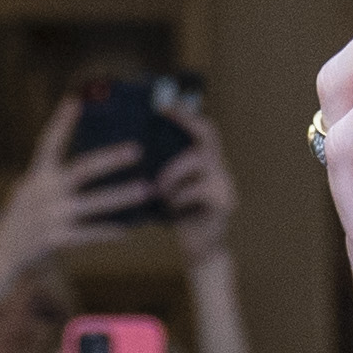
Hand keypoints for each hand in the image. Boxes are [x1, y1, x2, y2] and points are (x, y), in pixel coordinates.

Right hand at [0, 96, 159, 268]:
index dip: (61, 122)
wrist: (2, 251)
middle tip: (136, 150)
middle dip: (111, 159)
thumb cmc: (22, 216)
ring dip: (122, 196)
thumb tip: (76, 161)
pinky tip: (127, 230)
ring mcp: (51, 215)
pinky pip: (89, 233)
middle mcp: (45, 192)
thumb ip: (48, 175)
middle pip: (83, 169)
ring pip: (95, 204)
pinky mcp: (56, 238)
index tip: (74, 101)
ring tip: (146, 190)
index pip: (49, 143)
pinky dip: (107, 232)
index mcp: (37, 176)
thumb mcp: (28, 189)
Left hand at [159, 100, 237, 264]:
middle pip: (207, 134)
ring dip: (173, 171)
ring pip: (199, 159)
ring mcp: (224, 183)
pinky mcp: (224, 202)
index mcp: (205, 161)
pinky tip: (169, 207)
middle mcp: (219, 167)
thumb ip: (161, 170)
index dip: (184, 114)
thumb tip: (128, 149)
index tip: (161, 104)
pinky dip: (179, 196)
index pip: (201, 128)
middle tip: (162, 114)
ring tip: (158, 187)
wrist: (201, 249)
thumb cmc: (179, 217)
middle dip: (185, 121)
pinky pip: (198, 189)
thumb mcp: (167, 189)